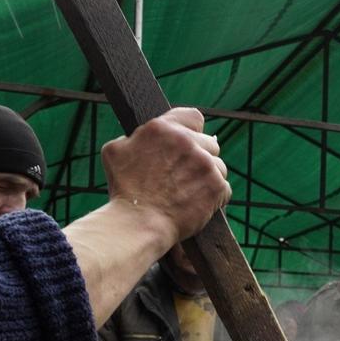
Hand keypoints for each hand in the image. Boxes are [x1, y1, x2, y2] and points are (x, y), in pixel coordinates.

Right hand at [101, 107, 230, 242]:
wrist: (139, 223)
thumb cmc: (124, 191)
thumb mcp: (115, 152)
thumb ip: (134, 138)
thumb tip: (141, 138)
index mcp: (162, 128)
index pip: (194, 117)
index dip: (194, 132)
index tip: (190, 144)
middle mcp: (186, 141)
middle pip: (210, 144)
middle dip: (201, 158)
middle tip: (187, 176)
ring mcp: (204, 163)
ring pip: (219, 166)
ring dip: (209, 178)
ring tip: (191, 193)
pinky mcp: (216, 186)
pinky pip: (225, 189)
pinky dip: (216, 198)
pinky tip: (200, 204)